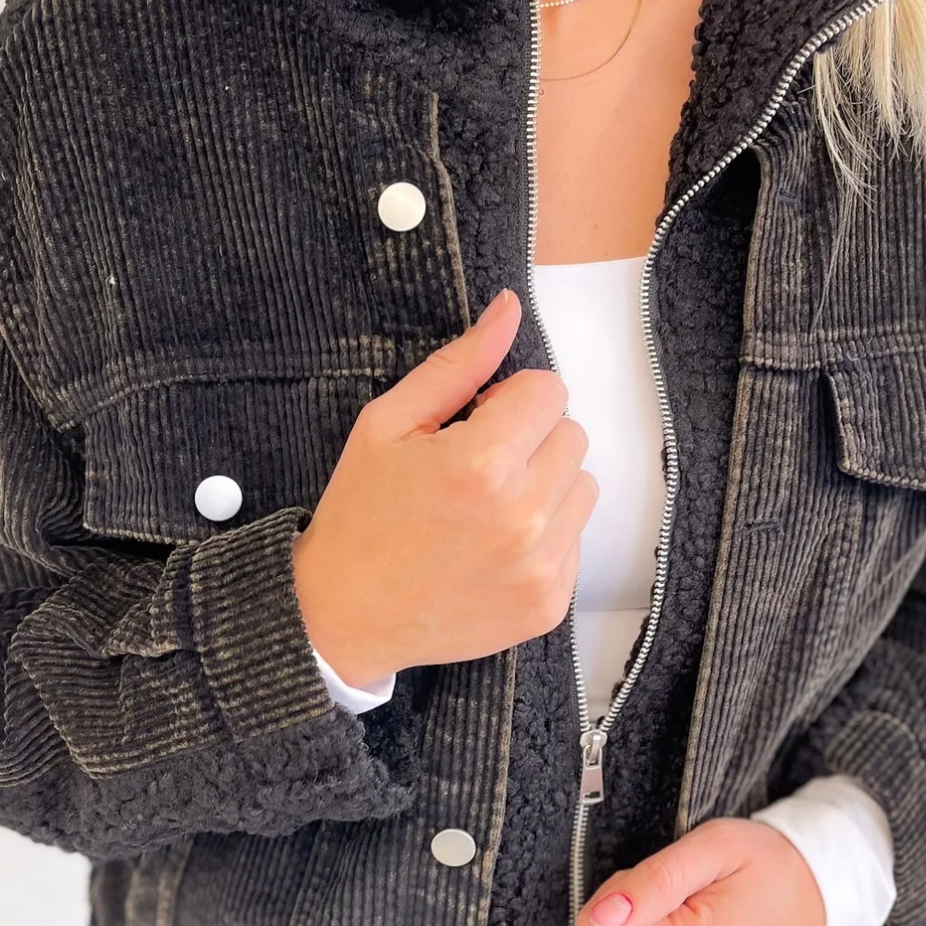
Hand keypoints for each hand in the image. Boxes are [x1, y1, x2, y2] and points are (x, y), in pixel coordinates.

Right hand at [291, 288, 598, 687]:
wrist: (343, 615)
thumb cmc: (360, 516)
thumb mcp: (388, 424)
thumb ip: (459, 366)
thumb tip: (508, 310)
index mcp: (482, 463)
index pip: (550, 391)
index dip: (511, 398)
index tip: (477, 422)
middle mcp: (522, 516)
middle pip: (571, 437)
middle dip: (531, 440)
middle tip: (477, 468)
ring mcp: (539, 566)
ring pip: (582, 488)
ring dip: (544, 487)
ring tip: (488, 509)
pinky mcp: (548, 603)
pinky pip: (576, 542)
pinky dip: (543, 538)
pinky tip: (492, 548)